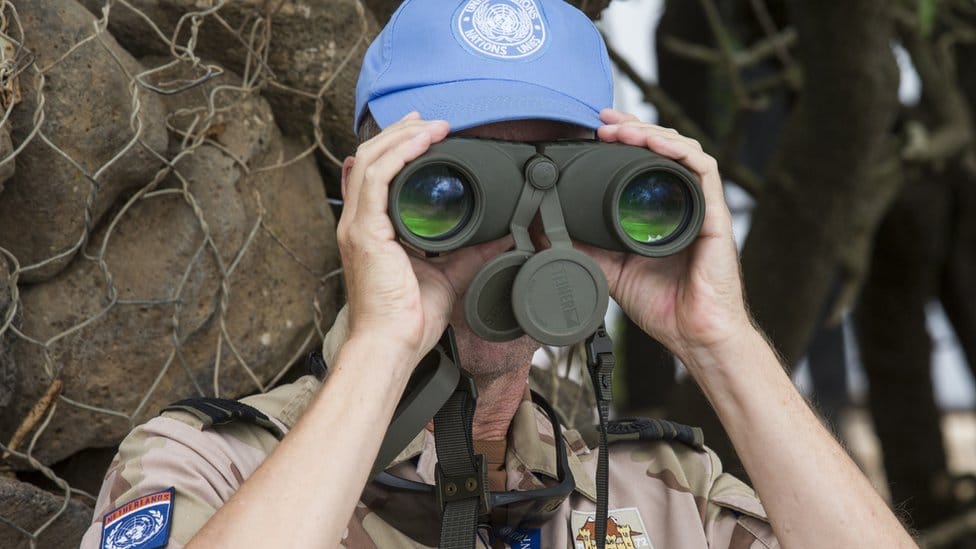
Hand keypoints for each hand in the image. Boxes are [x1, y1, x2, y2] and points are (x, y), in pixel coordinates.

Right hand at [337, 113, 509, 366]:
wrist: (393, 345)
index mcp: (371, 232)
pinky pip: (377, 177)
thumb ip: (470, 251)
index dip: (395, 148)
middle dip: (399, 133)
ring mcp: (358, 226)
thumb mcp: (447, 275)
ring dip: (403, 136)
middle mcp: (359, 224)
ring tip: (433, 124)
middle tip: (429, 119)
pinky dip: (401, 152)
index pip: (374, 176)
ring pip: (370, 159)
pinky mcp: (365, 231)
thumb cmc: (409, 320)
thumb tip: (501, 234)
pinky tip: (423, 139)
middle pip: (369, 159)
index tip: (422, 132)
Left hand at [581, 109, 751, 358]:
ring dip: (652, 133)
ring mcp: (701, 207)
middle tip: (603, 120)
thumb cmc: (663, 305)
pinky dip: (680, 151)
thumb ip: (584, 248)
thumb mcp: (610, 271)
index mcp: (662, 211)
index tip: (595, 130)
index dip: (624, 139)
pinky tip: (656, 143)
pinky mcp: (715, 216)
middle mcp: (683, 202)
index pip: (645, 161)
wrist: (693, 335)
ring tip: (623, 129)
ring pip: (684, 150)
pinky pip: (704, 171)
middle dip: (634, 127)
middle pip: (664, 147)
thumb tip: (546, 230)